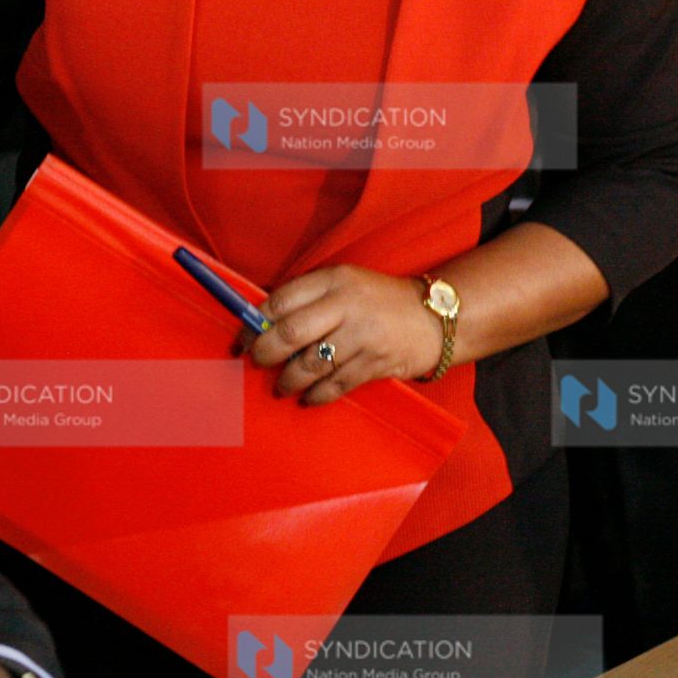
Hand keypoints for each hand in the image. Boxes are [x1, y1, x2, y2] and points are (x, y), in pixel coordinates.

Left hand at [242, 264, 443, 405]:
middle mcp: (346, 305)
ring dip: (287, 380)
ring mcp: (362, 336)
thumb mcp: (345, 283)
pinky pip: (335, 385)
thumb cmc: (379, 301)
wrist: (436, 317)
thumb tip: (261, 322)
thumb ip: (309, 298)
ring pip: (310, 365)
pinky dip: (316, 396)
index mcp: (334, 280)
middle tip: (257, 363)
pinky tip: (308, 398)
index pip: (281, 300)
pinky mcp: (376, 363)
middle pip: (290, 333)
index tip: (241, 339)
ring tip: (281, 386)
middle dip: (264, 354)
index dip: (253, 323)